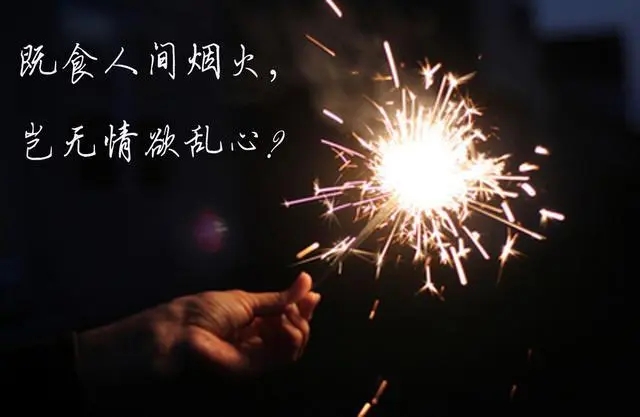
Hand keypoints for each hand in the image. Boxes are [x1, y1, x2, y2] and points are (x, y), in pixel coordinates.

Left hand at [77, 272, 320, 388]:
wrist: (179, 332)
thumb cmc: (203, 310)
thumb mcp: (245, 299)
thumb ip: (277, 298)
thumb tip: (306, 282)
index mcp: (253, 320)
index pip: (286, 317)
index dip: (302, 307)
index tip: (313, 295)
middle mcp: (258, 339)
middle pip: (294, 332)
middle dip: (304, 316)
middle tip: (304, 304)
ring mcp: (256, 355)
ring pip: (294, 347)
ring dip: (300, 327)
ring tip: (291, 315)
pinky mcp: (254, 368)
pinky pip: (283, 356)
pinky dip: (291, 337)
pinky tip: (286, 324)